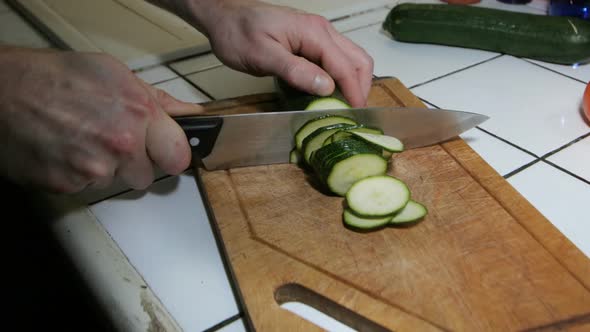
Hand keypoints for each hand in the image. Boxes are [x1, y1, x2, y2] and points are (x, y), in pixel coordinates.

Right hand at [0, 47, 202, 192]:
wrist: (0, 91)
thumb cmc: (53, 77)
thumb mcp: (114, 74)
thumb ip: (157, 100)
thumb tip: (188, 114)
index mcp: (138, 113)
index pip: (178, 157)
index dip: (171, 155)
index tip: (164, 153)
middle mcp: (120, 144)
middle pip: (146, 177)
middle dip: (133, 163)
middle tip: (110, 140)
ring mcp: (93, 169)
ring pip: (114, 182)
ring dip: (103, 168)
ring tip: (81, 139)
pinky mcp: (67, 185)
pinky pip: (85, 188)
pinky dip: (77, 174)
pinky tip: (64, 149)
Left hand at [167, 0, 373, 106]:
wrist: (223, 17)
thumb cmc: (237, 33)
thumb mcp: (263, 55)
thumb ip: (296, 71)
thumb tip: (327, 87)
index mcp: (313, 32)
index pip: (345, 65)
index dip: (353, 91)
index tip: (355, 113)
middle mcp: (321, 31)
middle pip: (357, 59)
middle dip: (360, 86)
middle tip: (353, 112)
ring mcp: (317, 35)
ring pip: (349, 58)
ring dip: (352, 82)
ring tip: (344, 105)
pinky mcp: (309, 41)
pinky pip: (334, 59)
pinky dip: (339, 77)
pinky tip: (330, 93)